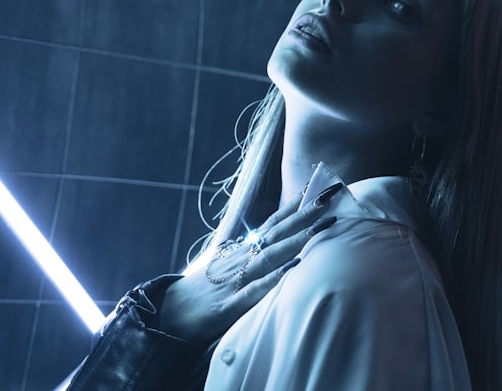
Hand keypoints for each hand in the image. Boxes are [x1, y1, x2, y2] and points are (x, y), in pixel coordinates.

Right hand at [157, 182, 341, 342]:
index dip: (295, 205)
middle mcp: (242, 258)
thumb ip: (250, 251)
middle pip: (277, 232)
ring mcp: (237, 279)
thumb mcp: (228, 263)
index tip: (317, 187)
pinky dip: (274, 279)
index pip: (274, 222)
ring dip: (296, 241)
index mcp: (244, 249)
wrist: (172, 313)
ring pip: (270, 256)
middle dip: (304, 215)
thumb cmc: (205, 288)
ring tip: (320, 227)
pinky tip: (291, 271)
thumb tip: (270, 237)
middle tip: (329, 197)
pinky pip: (255, 291)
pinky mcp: (231, 304)